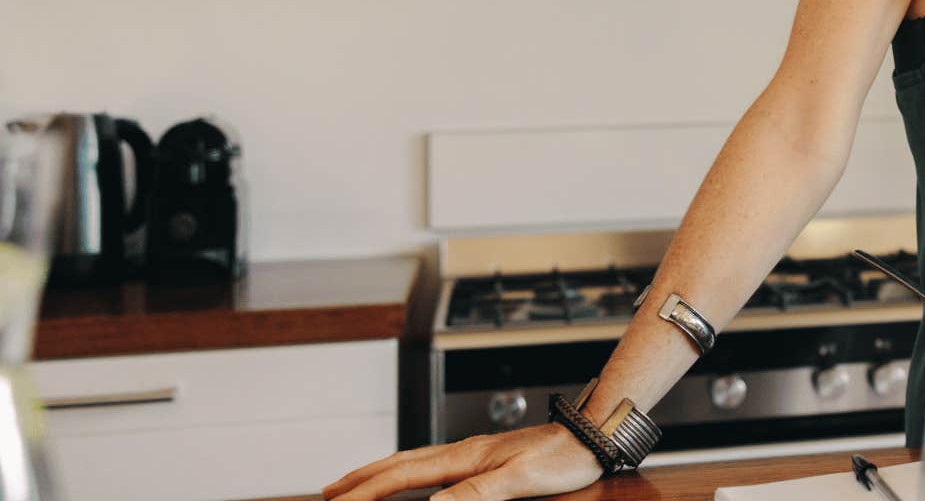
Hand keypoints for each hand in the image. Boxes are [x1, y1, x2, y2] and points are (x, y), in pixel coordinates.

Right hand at [323, 423, 602, 500]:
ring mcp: (475, 451)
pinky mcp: (487, 456)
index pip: (405, 474)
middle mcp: (465, 450)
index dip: (369, 488)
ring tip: (358, 482)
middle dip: (364, 477)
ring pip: (416, 460)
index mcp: (467, 456)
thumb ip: (477, 493)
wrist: (592, 434)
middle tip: (330, 490)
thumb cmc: (565, 457)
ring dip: (383, 471)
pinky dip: (411, 470)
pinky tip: (414, 478)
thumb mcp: (522, 480)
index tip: (337, 500)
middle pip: (402, 462)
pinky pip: (434, 464)